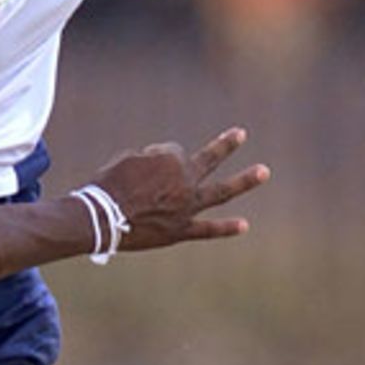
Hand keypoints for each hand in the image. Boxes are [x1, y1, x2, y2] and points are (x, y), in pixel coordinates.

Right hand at [92, 127, 269, 253]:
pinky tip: (244, 225)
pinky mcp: (181, 230)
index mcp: (171, 160)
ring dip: (244, 181)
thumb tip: (161, 174)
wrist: (100, 218)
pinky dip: (225, 228)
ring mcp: (187, 207)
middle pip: (209, 159)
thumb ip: (150, 160)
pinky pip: (207, 229)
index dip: (152, 160)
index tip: (136, 171)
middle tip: (241, 134)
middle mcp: (185, 181)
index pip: (171, 152)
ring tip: (264, 171)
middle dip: (226, 145)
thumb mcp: (126, 159)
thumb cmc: (108, 186)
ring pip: (221, 191)